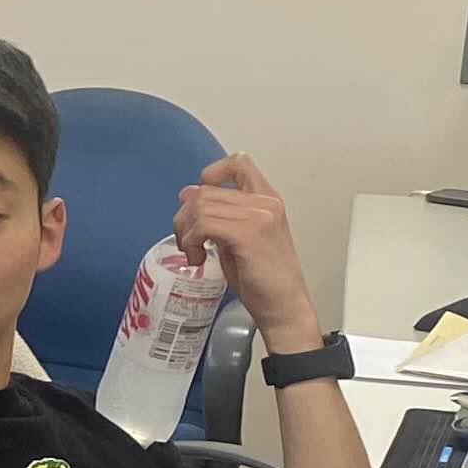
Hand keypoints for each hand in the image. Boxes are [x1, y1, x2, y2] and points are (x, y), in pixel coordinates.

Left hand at [169, 153, 320, 340]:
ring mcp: (259, 216)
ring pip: (199, 207)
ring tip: (194, 254)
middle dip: (184, 218)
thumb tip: (187, 193)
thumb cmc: (262, 278)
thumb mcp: (235, 238)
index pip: (238, 162)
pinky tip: (199, 259)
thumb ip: (218, 214)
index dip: (212, 173)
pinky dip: (191, 242)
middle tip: (188, 243)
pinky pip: (203, 225)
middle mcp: (265, 202)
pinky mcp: (249, 234)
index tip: (201, 202)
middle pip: (205, 190)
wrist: (283, 305)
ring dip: (185, 233)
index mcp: (266, 199)